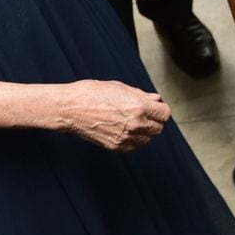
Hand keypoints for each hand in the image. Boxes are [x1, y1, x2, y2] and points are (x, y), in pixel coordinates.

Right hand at [51, 79, 167, 150]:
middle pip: (159, 128)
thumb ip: (141, 95)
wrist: (69, 108)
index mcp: (138, 107)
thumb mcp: (119, 87)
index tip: (154, 108)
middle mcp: (135, 124)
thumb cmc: (91, 93)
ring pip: (147, 139)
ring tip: (130, 121)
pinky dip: (133, 139)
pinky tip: (123, 129)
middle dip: (153, 120)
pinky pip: (134, 146)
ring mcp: (126, 137)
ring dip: (144, 131)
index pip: (164, 114)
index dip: (160, 109)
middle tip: (143, 114)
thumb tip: (156, 99)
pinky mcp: (116, 146)